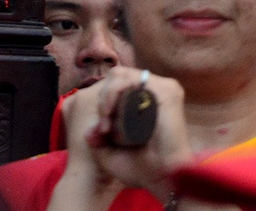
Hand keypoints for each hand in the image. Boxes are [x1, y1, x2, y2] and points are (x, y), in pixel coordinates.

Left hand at [79, 67, 192, 202]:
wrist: (161, 179)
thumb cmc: (140, 168)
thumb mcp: (110, 152)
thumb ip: (98, 138)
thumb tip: (88, 133)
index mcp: (141, 100)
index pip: (112, 83)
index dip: (101, 101)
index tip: (99, 129)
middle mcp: (151, 91)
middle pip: (114, 77)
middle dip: (102, 100)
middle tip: (103, 127)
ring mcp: (160, 88)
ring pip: (119, 76)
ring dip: (106, 98)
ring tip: (106, 124)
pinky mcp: (166, 90)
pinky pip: (130, 79)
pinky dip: (114, 93)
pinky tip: (110, 113)